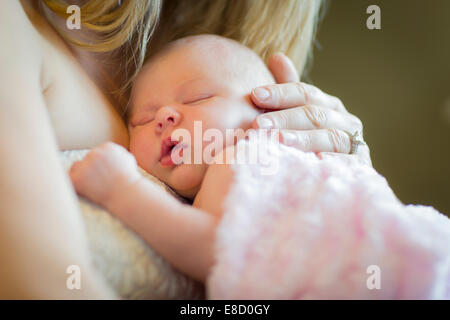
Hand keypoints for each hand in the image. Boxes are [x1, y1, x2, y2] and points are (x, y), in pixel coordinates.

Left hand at [69, 142, 140, 205]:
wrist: (126, 194)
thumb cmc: (129, 180)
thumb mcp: (129, 160)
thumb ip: (118, 153)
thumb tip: (108, 154)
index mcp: (107, 147)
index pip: (97, 153)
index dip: (99, 164)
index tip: (105, 174)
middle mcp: (94, 153)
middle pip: (86, 159)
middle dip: (91, 169)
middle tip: (99, 181)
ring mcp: (85, 165)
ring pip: (76, 167)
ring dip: (81, 175)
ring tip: (93, 186)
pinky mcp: (77, 178)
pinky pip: (68, 178)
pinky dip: (74, 184)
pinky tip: (82, 189)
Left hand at [251, 53, 371, 165]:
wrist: (338, 177)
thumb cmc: (310, 142)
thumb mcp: (298, 115)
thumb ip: (288, 90)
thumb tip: (277, 56)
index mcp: (330, 106)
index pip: (305, 94)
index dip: (281, 93)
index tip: (256, 95)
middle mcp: (345, 122)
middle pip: (315, 115)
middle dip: (285, 118)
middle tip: (258, 123)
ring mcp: (354, 145)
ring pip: (329, 138)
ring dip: (302, 139)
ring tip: (278, 141)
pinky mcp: (359, 168)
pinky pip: (345, 164)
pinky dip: (329, 162)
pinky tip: (311, 162)